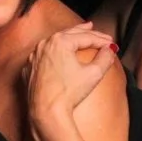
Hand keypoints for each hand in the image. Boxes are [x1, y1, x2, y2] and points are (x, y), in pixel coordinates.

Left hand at [24, 25, 119, 140]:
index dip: (101, 39)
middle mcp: (44, 45)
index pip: (86, 37)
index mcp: (60, 41)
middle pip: (69, 34)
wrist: (46, 113)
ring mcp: (34, 57)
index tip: (111, 43)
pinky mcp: (29, 69)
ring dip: (67, 39)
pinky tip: (59, 53)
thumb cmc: (68, 93)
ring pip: (54, 43)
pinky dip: (54, 52)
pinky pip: (44, 56)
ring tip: (76, 35)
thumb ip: (105, 58)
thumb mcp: (94, 74)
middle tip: (93, 27)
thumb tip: (110, 50)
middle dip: (84, 32)